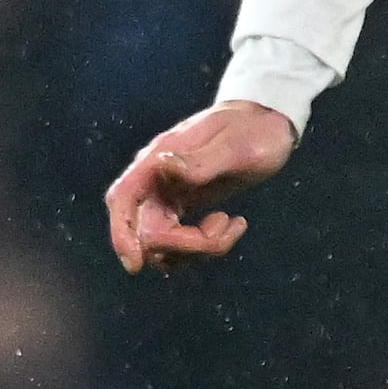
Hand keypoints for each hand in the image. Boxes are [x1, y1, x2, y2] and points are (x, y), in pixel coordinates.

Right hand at [107, 101, 296, 273]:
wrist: (265, 123)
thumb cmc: (252, 130)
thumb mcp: (235, 146)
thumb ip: (200, 161)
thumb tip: (164, 166)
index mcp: (159, 159)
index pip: (123, 198)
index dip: (122, 233)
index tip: (136, 265)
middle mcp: (155, 180)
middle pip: (145, 231)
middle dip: (184, 245)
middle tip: (222, 228)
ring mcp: (167, 195)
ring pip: (162, 244)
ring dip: (198, 248)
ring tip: (230, 224)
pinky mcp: (181, 206)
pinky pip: (180, 243)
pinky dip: (205, 245)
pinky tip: (231, 224)